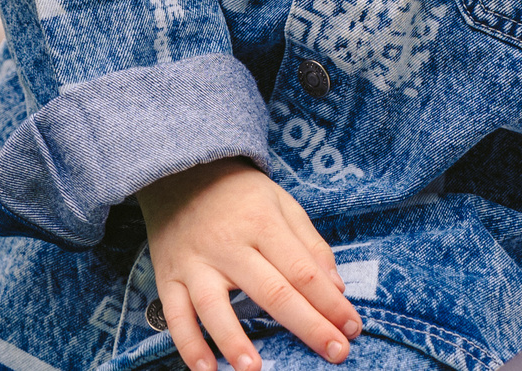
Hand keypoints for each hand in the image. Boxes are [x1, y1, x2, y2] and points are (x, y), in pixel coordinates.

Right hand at [137, 156, 361, 370]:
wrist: (179, 170)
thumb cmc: (239, 193)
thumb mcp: (282, 203)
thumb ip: (310, 245)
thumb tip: (337, 288)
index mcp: (263, 223)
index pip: (303, 271)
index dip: (331, 303)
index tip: (353, 328)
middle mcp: (229, 245)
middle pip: (272, 292)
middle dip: (308, 326)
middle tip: (336, 353)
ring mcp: (195, 263)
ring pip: (215, 307)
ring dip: (235, 342)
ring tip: (256, 370)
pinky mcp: (168, 277)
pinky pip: (175, 316)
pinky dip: (188, 346)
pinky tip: (206, 370)